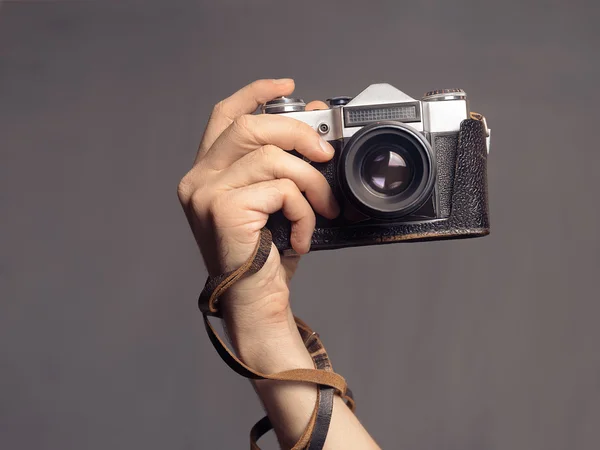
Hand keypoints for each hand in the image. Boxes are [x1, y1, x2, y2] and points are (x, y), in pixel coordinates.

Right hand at [177, 79, 337, 367]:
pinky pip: (282, 189)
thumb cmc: (265, 257)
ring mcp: (207, 193)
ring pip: (274, 158)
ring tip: (324, 210)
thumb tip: (317, 130)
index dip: (255, 93)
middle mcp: (198, 179)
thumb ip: (285, 165)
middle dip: (298, 133)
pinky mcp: (225, 209)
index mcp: (208, 173)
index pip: (225, 115)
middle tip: (325, 153)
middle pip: (251, 125)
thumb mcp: (275, 202)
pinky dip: (304, 211)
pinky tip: (303, 235)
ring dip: (312, 184)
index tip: (289, 88)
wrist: (255, 305)